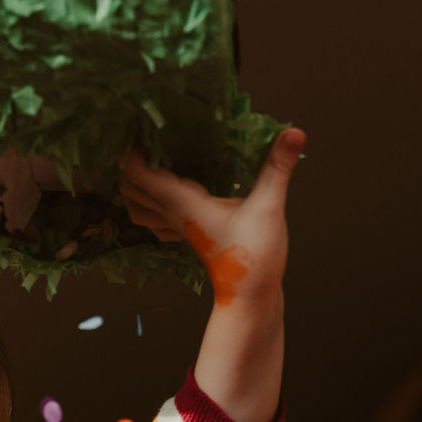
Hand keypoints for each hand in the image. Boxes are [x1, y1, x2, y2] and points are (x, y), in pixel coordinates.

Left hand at [119, 129, 305, 307]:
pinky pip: (153, 218)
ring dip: (134, 183)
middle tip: (143, 135)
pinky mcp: (185, 235)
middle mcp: (172, 215)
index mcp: (182, 203)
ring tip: (148, 158)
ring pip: (135, 206)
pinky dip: (148, 202)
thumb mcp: (269, 206)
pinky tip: (165, 189)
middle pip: (128, 188)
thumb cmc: (255, 256)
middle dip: (127, 161)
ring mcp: (176, 228)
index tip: (138, 124)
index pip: (139, 174)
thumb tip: (294, 130)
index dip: (130, 149)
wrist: (250, 297)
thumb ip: (278, 167)